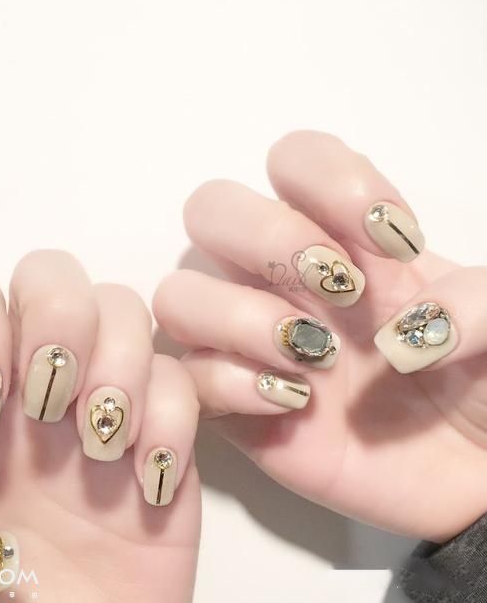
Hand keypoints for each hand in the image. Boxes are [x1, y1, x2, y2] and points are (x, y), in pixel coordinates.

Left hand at [0, 251, 199, 601]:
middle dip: (60, 319)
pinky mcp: (162, 430)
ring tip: (105, 448)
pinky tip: (151, 482)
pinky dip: (172, 418)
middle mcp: (34, 385)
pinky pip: (179, 378)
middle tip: (56, 408)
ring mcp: (101, 400)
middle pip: (50, 275)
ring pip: (122, 307)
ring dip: (120, 365)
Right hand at [154, 130, 486, 542]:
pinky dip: (229, 382)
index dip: (330, 181)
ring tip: (313, 355)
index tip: (393, 242)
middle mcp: (282, 281)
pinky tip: (295, 403)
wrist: (476, 475)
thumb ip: (474, 304)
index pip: (292, 159)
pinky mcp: (240, 409)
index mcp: (343, 239)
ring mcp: (254, 343)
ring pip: (178, 295)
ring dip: (237, 315)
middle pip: (211, 209)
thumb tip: (405, 333)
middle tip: (339, 289)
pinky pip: (188, 377)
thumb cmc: (485, 385)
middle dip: (267, 237)